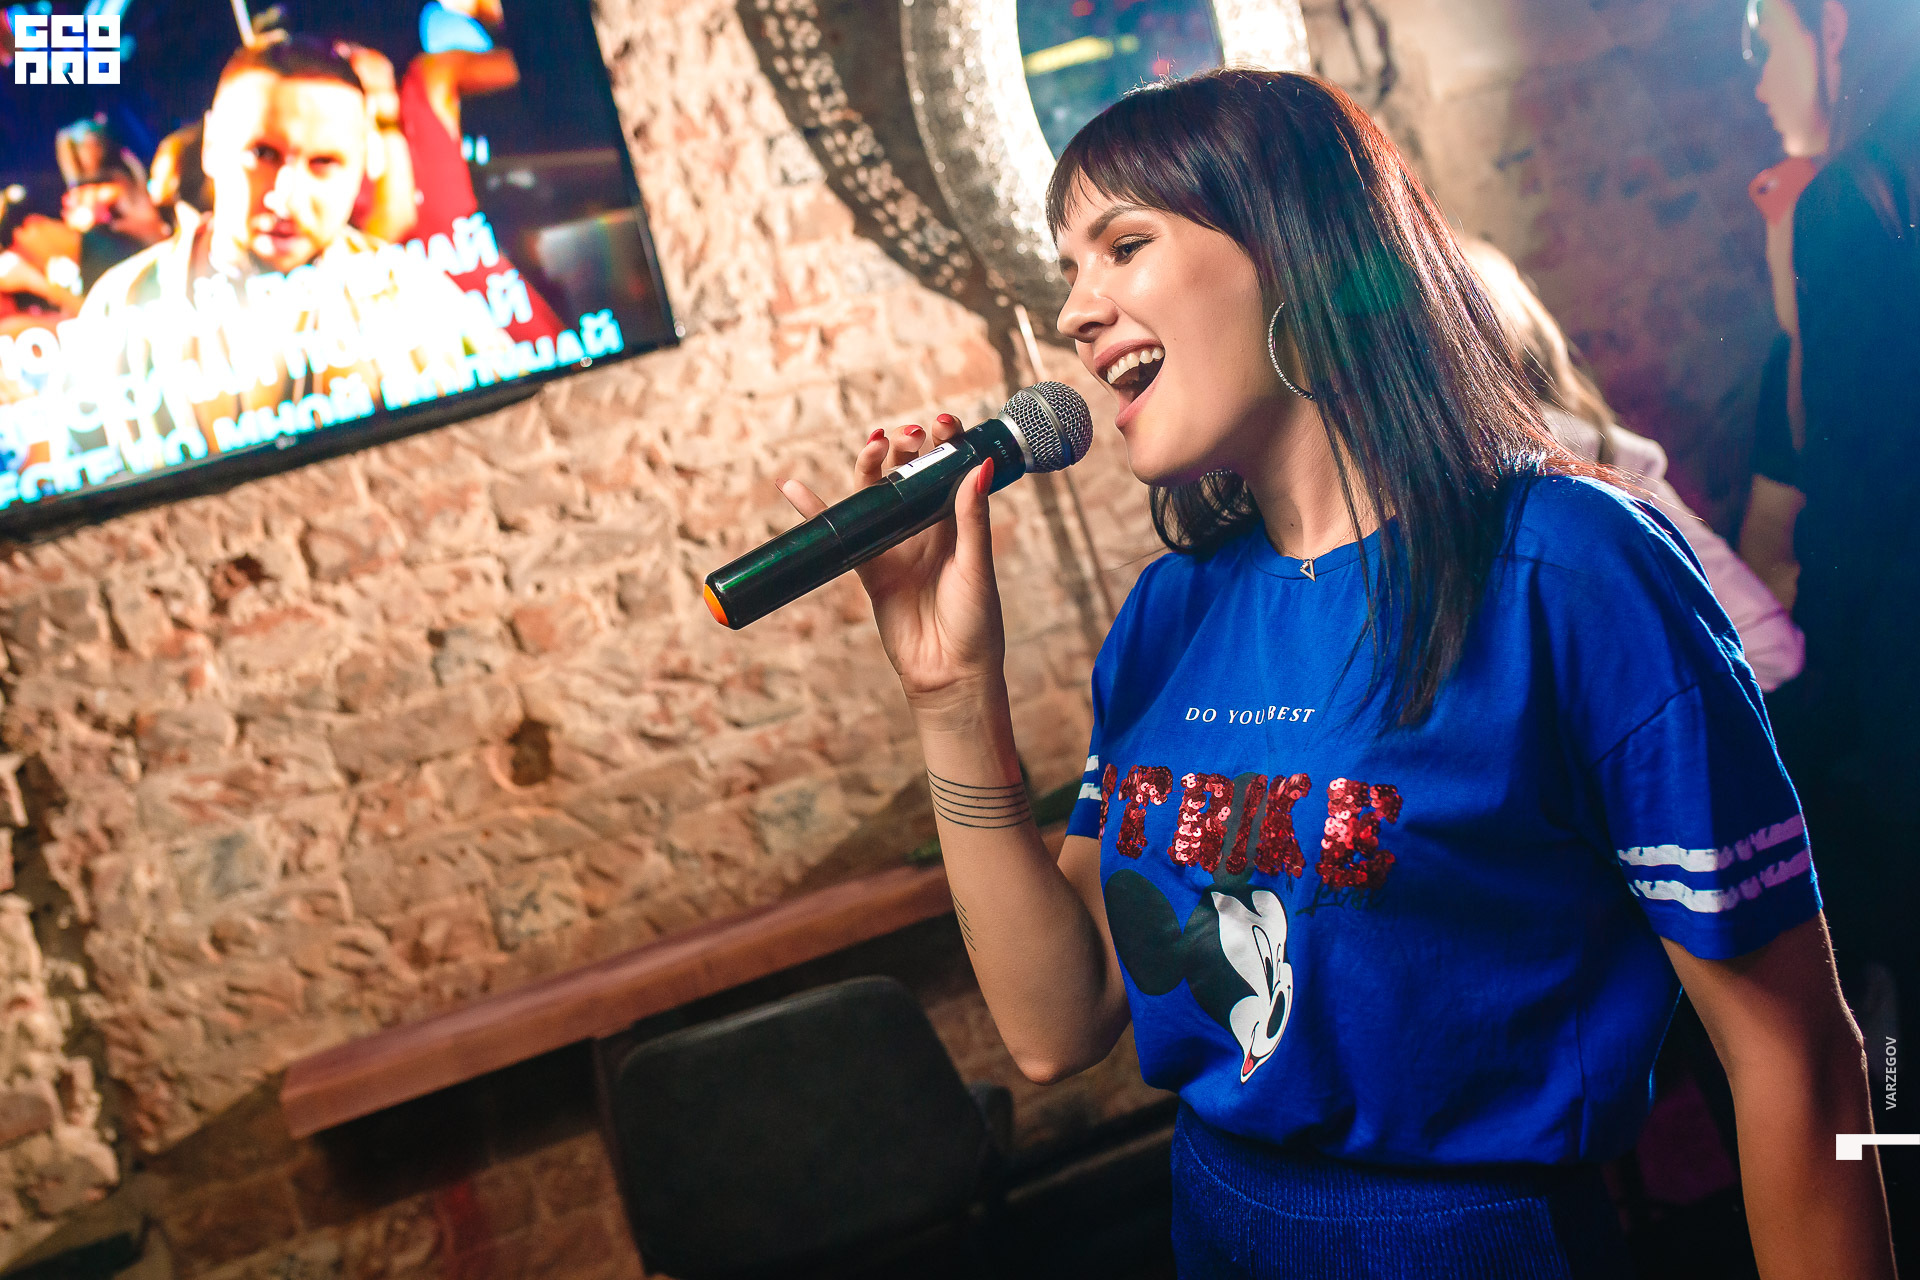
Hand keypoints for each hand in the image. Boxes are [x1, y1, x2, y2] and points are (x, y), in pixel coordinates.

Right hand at [776, 414, 1006, 717]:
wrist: (950, 674)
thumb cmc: (976, 622)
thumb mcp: (976, 565)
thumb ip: (972, 517)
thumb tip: (979, 465)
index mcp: (957, 524)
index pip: (949, 471)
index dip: (946, 444)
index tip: (943, 423)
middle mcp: (924, 529)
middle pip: (909, 476)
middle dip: (907, 448)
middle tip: (906, 434)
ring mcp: (894, 546)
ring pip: (874, 496)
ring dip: (869, 466)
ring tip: (873, 443)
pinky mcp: (868, 568)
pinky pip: (839, 534)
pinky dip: (815, 512)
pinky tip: (794, 487)